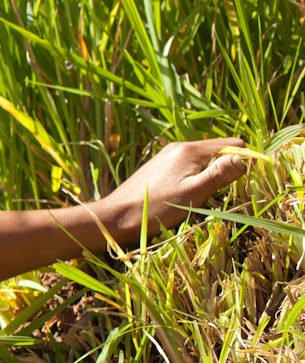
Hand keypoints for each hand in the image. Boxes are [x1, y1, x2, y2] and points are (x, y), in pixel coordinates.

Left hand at [95, 138, 248, 243]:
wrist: (114, 217)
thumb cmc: (153, 209)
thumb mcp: (192, 194)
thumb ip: (219, 175)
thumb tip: (248, 157)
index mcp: (190, 150)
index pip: (235, 145)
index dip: (241, 164)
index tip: (235, 186)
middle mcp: (179, 147)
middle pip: (220, 150)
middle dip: (226, 169)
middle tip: (217, 194)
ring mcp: (168, 156)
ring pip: (205, 159)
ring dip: (210, 176)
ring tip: (200, 197)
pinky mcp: (161, 167)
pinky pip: (189, 166)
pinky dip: (195, 178)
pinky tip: (186, 195)